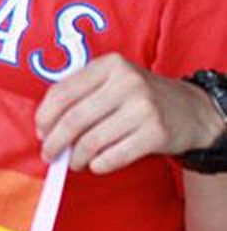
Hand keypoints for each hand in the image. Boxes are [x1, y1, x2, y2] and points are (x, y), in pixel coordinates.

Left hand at [36, 53, 224, 173]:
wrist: (189, 110)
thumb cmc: (137, 98)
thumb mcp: (111, 82)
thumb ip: (79, 96)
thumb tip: (44, 129)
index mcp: (109, 65)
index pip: (62, 92)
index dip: (44, 117)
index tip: (41, 133)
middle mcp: (127, 82)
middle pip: (73, 120)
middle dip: (55, 143)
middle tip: (50, 155)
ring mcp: (143, 108)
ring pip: (91, 142)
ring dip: (75, 158)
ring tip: (75, 162)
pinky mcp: (155, 133)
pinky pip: (112, 157)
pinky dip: (98, 166)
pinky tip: (97, 164)